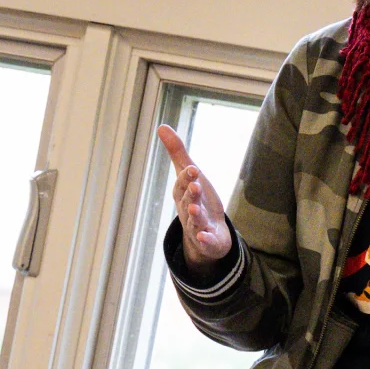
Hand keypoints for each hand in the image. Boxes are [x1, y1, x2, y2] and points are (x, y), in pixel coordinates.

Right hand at [157, 124, 234, 268]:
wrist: (206, 232)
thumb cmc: (196, 198)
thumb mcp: (189, 176)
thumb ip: (177, 153)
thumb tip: (161, 126)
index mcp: (182, 194)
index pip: (183, 184)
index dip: (187, 177)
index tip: (193, 168)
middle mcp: (187, 209)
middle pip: (188, 201)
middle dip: (191, 193)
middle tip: (196, 184)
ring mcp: (197, 226)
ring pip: (195, 220)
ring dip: (195, 215)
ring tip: (195, 210)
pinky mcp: (208, 240)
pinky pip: (205, 241)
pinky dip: (204, 239)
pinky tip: (204, 236)